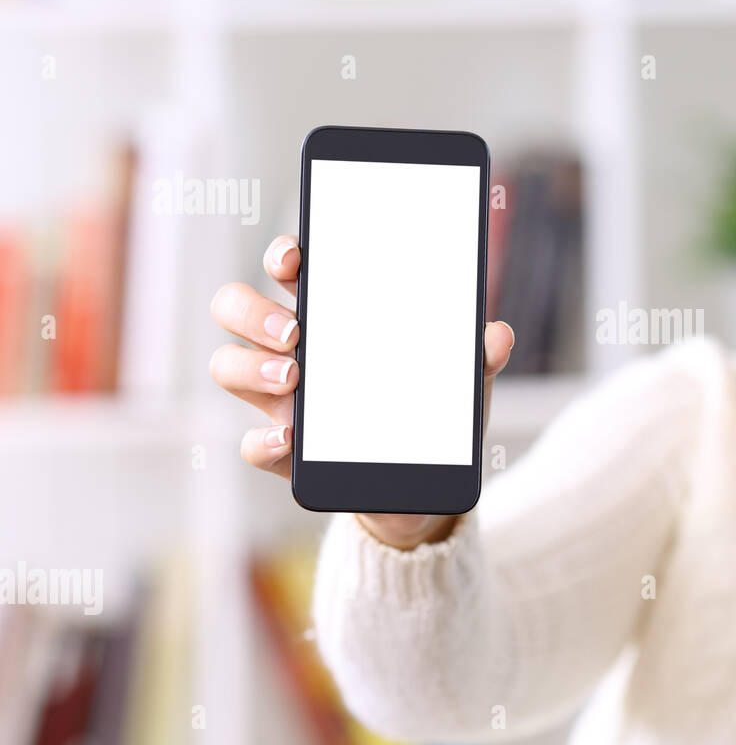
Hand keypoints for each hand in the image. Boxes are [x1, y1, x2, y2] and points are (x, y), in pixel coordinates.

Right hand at [209, 234, 513, 547]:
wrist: (419, 490)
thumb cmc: (428, 414)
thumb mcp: (460, 382)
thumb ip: (477, 356)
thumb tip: (498, 334)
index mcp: (332, 318)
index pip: (289, 270)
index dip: (283, 254)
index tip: (295, 258)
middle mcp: (293, 352)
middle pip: (237, 309)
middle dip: (252, 311)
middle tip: (295, 331)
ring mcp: (280, 400)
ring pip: (228, 366)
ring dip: (250, 367)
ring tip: (295, 379)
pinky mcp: (285, 452)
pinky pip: (252, 443)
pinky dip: (264, 440)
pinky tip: (290, 439)